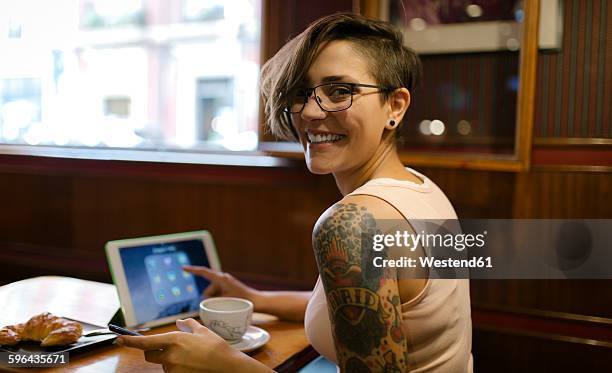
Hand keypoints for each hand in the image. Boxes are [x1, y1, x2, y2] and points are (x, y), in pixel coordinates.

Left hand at [117, 319, 268, 372]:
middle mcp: (170, 355)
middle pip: (150, 355)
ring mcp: (173, 369)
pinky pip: (171, 372)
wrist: (227, 366)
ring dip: (170, 360)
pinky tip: (192, 365)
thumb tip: (181, 322)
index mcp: (175, 340)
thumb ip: (188, 325)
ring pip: (163, 364)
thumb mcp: (203, 331)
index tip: (118, 339)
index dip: (129, 341)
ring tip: (191, 358)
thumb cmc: (216, 347)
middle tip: (171, 349)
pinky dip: (178, 368)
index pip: (145, 342)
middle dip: (155, 351)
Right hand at [182, 265, 261, 306]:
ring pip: (212, 294)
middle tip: (221, 304)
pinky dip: (218, 301)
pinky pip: (218, 295)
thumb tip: (204, 301)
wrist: (258, 301)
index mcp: (221, 278)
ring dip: (215, 301)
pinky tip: (225, 306)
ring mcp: (226, 284)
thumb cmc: (243, 300)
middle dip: (209, 298)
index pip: (204, 272)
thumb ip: (213, 300)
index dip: (192, 270)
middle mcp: (223, 279)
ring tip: (226, 306)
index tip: (183, 268)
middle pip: (208, 288)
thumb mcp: (225, 300)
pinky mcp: (228, 289)